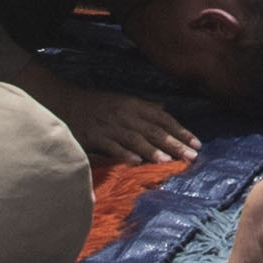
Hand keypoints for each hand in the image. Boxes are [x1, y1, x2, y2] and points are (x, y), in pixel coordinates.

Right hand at [44, 82, 199, 162]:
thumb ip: (144, 107)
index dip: (181, 131)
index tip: (197, 143)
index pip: (163, 119)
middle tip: (191, 156)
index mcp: (134, 105)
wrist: (66, 103)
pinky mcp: (94, 136)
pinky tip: (136, 162)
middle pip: (153, 130)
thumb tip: (165, 109)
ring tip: (167, 161)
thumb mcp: (123, 100)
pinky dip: (124, 153)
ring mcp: (109, 126)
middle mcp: (125, 114)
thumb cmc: (98, 104)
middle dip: (174, 143)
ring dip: (152, 150)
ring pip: (135, 138)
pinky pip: (111, 146)